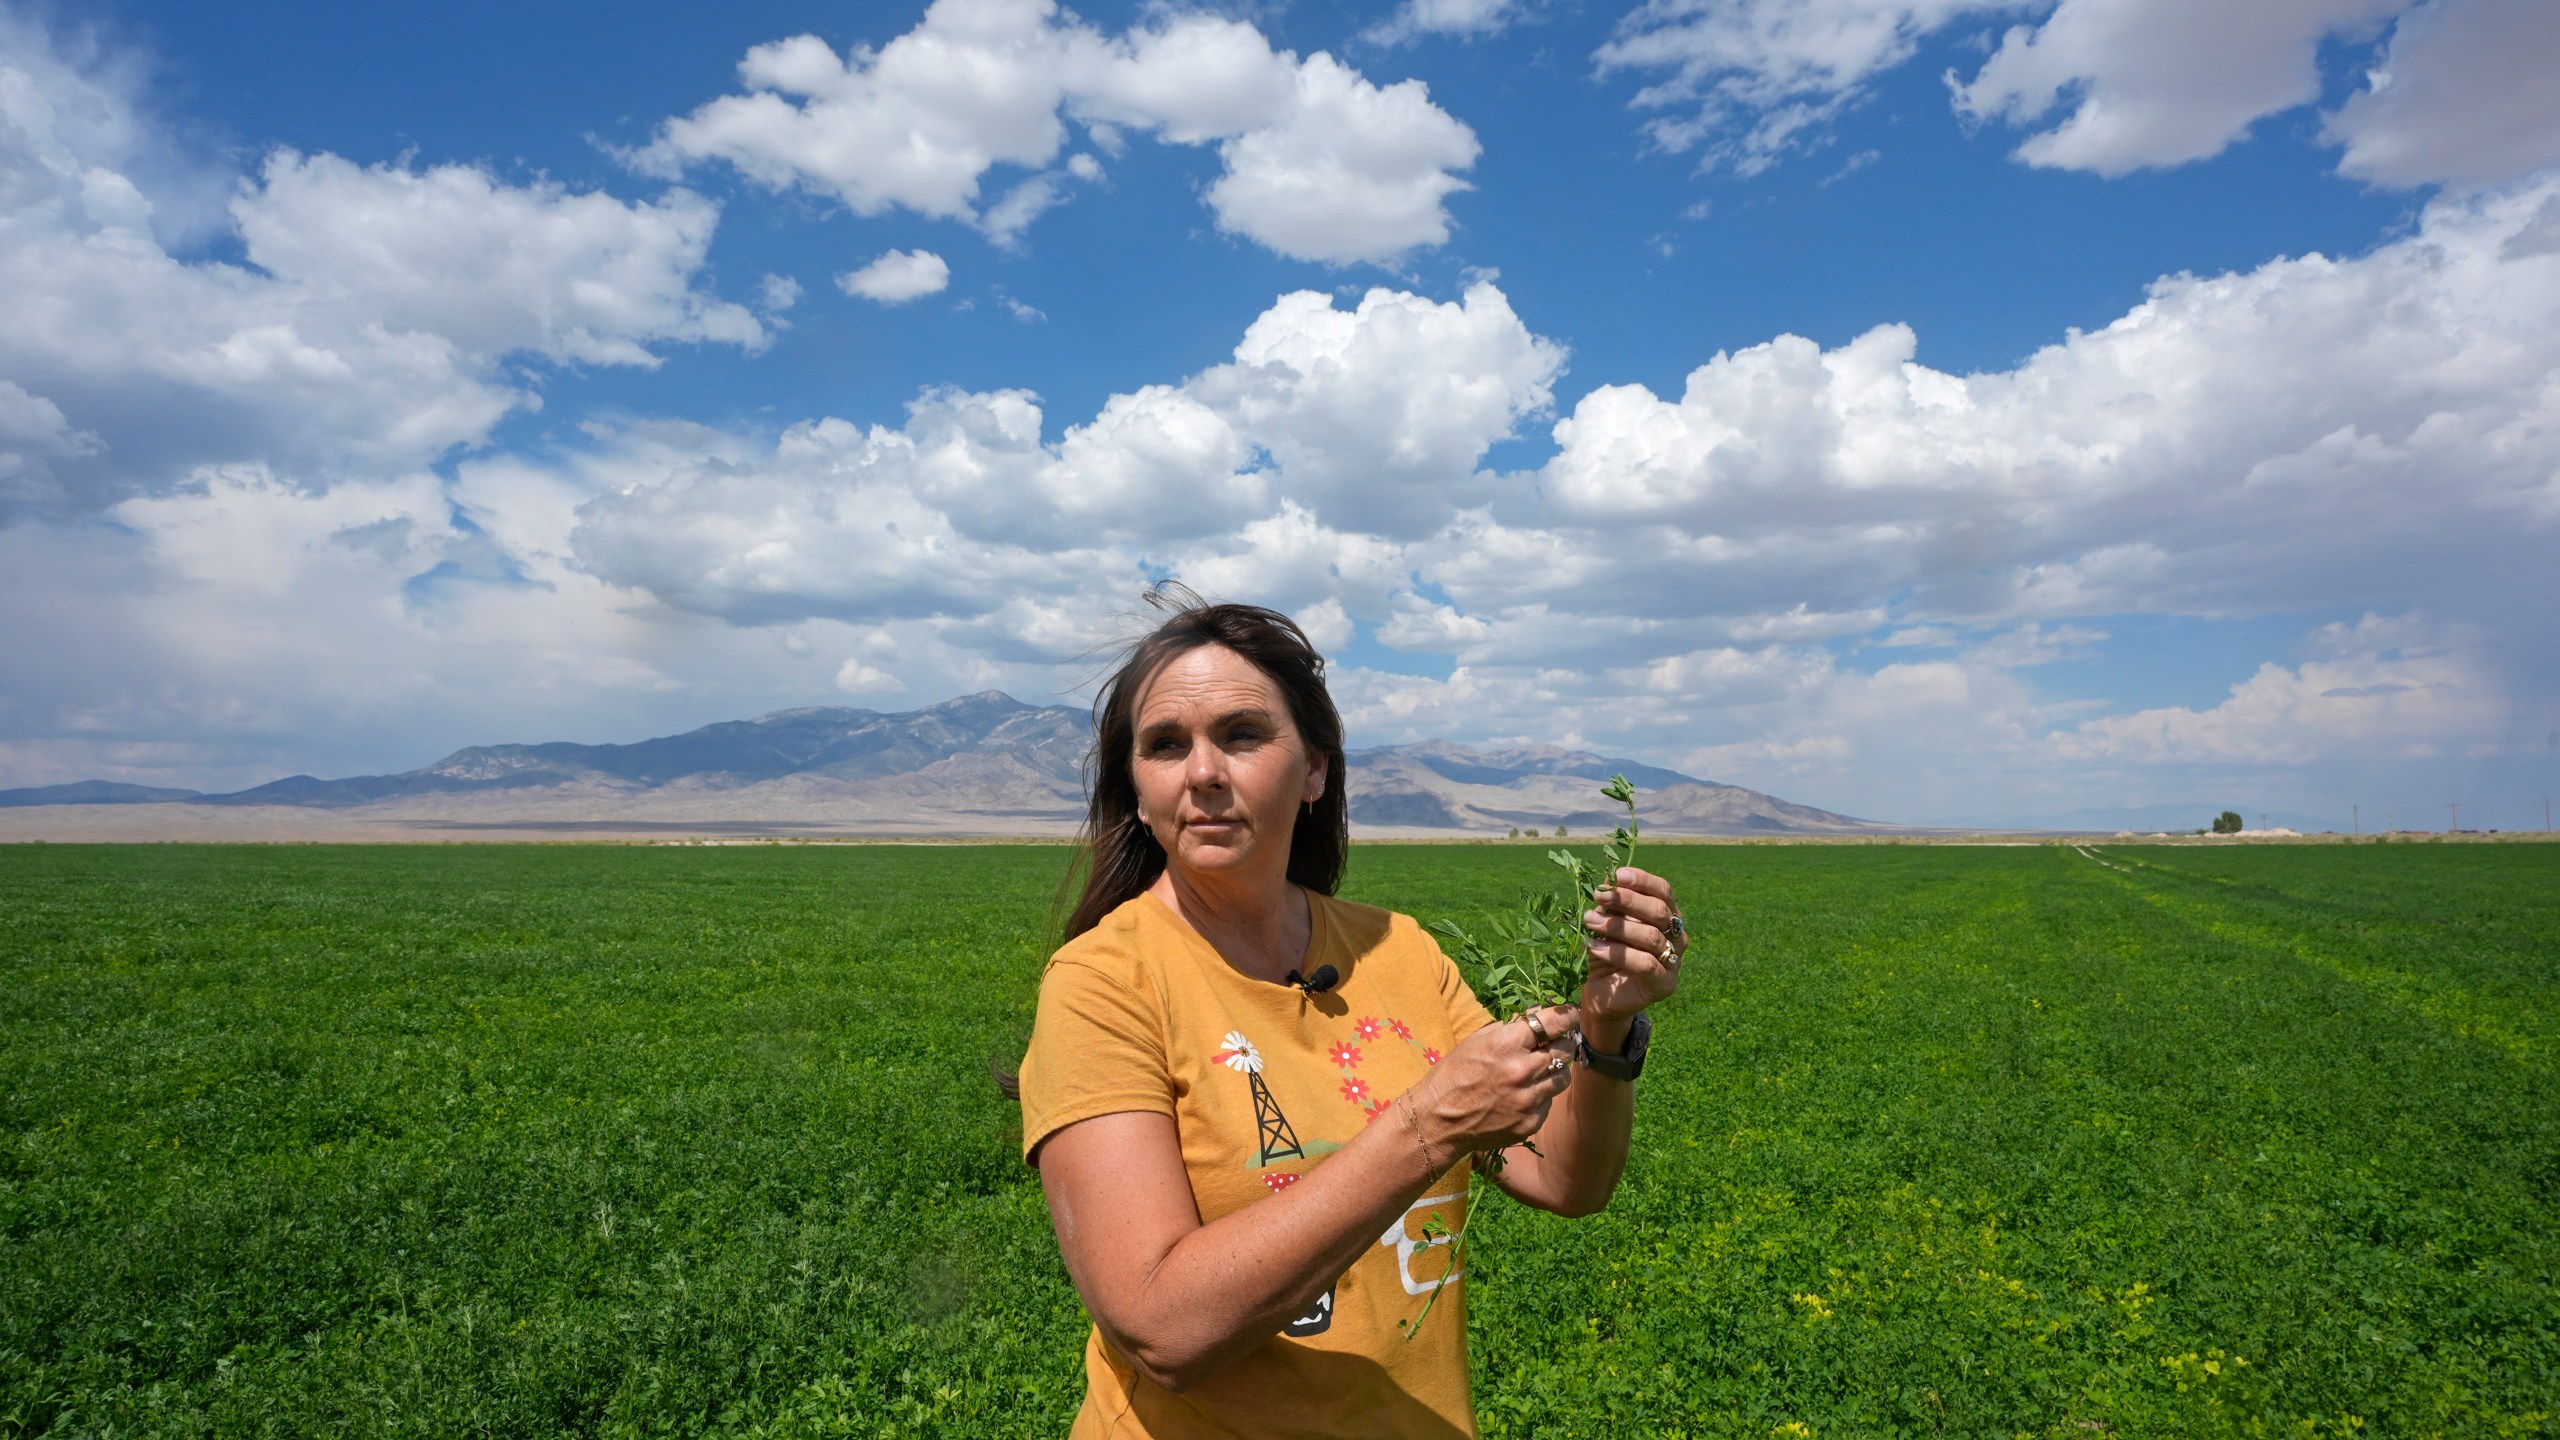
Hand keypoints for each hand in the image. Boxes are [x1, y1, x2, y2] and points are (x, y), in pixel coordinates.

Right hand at [1407, 1005, 1581, 1156]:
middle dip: (1562, 1043)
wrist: (1438, 1121)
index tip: (1572, 1016)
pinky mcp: (1530, 1123)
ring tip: (1539, 1070)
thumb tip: (1539, 1012)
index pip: (1554, 1022)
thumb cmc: (1454, 1074)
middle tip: (1555, 1044)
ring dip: (1555, 1070)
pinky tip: (1523, 1094)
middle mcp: (1522, 1071)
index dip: (1568, 1016)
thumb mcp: (1478, 1040)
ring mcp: (1528, 1100)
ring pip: (1563, 1077)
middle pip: (1564, 1050)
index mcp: (1507, 1044)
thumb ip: (1511, 1026)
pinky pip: (1549, 1102)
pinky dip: (1542, 1095)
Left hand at [1581, 866, 1682, 1033]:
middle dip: (1627, 901)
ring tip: (1590, 921)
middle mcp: (1676, 936)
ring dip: (1617, 926)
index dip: (1643, 881)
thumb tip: (1607, 882)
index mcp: (1666, 916)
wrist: (1602, 996)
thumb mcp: (1605, 924)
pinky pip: (1645, 964)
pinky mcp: (1665, 984)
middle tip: (1598, 896)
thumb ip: (1610, 905)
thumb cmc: (1606, 953)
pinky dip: (1617, 953)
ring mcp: (1674, 961)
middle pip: (1659, 911)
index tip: (1617, 876)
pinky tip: (1595, 947)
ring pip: (1651, 936)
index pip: (1663, 891)